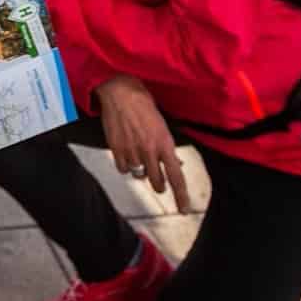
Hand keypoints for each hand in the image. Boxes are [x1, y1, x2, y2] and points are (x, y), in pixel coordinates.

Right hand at [96, 74, 191, 213]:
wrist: (119, 91)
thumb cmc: (142, 102)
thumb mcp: (161, 123)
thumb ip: (166, 145)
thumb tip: (173, 163)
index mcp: (165, 143)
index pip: (176, 177)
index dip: (181, 196)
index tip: (183, 209)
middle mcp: (149, 150)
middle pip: (158, 182)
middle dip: (159, 183)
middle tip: (157, 177)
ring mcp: (132, 151)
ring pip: (139, 175)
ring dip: (141, 169)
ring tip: (139, 153)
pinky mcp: (116, 149)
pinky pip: (123, 169)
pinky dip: (126, 165)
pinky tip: (126, 152)